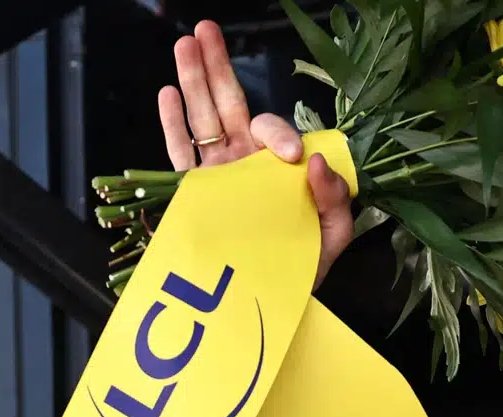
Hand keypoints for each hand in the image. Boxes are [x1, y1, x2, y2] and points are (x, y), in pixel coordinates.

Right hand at [157, 20, 352, 289]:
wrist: (272, 300)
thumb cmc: (306, 268)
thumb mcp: (333, 236)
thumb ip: (334, 200)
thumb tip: (314, 161)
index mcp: (278, 167)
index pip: (270, 131)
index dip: (278, 133)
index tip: (291, 156)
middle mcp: (245, 164)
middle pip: (227, 105)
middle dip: (216, 67)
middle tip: (205, 29)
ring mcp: (216, 176)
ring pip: (200, 120)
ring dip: (190, 82)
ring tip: (184, 44)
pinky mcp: (193, 196)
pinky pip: (180, 155)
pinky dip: (172, 126)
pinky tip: (167, 93)